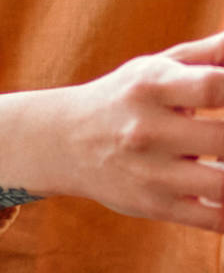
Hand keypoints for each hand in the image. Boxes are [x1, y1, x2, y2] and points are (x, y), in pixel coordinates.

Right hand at [59, 31, 223, 230]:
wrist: (65, 142)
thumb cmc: (125, 97)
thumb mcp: (157, 66)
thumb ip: (210, 53)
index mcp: (153, 86)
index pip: (212, 86)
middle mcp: (148, 130)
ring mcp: (151, 173)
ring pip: (222, 185)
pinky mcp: (155, 206)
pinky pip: (211, 219)